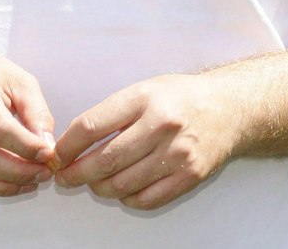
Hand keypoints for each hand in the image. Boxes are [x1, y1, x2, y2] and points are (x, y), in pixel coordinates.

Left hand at [53, 74, 241, 209]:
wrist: (230, 109)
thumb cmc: (182, 99)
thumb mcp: (145, 89)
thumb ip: (112, 113)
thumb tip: (73, 144)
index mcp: (146, 98)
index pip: (91, 126)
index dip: (67, 146)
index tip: (57, 155)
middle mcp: (162, 125)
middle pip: (104, 160)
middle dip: (76, 173)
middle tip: (65, 176)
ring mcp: (177, 153)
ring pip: (121, 184)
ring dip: (99, 188)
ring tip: (94, 182)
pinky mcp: (189, 175)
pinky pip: (145, 198)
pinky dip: (126, 198)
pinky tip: (123, 188)